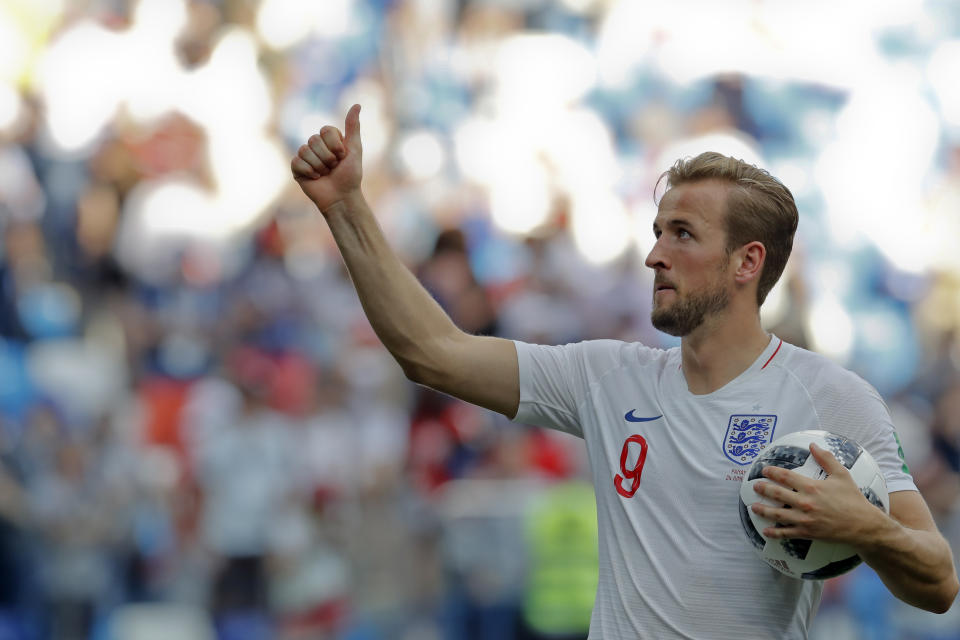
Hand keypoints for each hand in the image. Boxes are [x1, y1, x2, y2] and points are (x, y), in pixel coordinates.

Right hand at [291, 104, 362, 211]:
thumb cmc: (350, 175)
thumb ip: (353, 127)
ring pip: (305, 150)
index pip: (325, 129)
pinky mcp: (296, 168)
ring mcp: (305, 156)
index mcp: (329, 139)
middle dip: (327, 157)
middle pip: (314, 139)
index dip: (335, 144)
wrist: (342, 197)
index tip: (342, 156)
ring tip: (325, 174)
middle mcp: (316, 145)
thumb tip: (357, 104)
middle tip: (333, 167)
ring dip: (319, 165)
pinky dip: (309, 171)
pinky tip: (315, 178)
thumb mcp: (355, 149)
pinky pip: (297, 161)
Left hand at [751, 443, 885, 543]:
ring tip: (754, 507)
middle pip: (777, 494)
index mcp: (811, 487)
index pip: (785, 477)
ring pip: (777, 514)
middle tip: (755, 487)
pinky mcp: (807, 532)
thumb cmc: (853, 499)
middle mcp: (805, 502)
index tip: (764, 470)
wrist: (863, 525)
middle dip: (763, 489)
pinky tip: (766, 531)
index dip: (772, 472)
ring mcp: (804, 519)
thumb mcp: (842, 475)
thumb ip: (826, 458)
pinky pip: (786, 533)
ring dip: (763, 510)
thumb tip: (813, 445)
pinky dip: (775, 532)